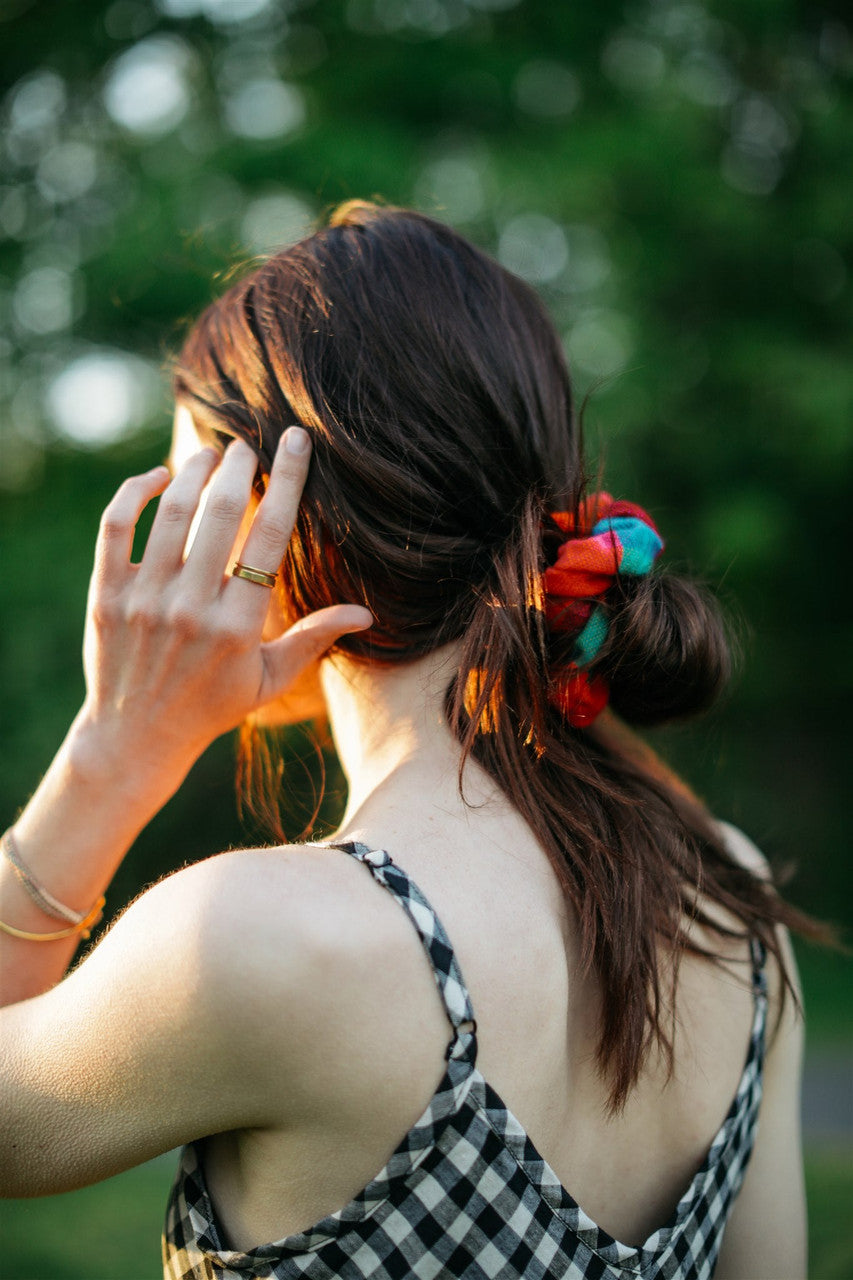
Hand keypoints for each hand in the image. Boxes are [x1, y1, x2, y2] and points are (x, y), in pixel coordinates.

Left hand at [77, 427, 371, 786]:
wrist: (135, 737)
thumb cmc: (212, 707)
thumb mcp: (270, 680)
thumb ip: (314, 638)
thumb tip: (366, 614)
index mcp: (238, 626)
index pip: (269, 536)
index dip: (287, 481)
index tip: (295, 442)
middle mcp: (190, 608)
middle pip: (220, 512)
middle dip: (238, 467)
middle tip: (246, 446)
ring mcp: (144, 600)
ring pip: (171, 512)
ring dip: (194, 472)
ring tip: (210, 455)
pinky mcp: (106, 595)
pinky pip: (116, 526)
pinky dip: (134, 492)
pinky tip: (158, 478)